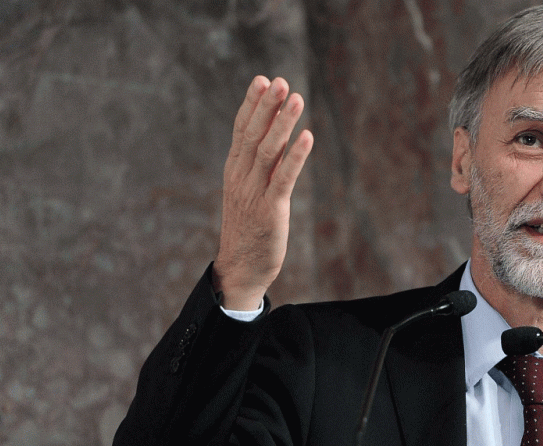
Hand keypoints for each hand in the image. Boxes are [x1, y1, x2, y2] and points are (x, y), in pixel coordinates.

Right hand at [213, 76, 312, 309]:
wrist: (242, 268)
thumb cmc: (249, 227)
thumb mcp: (250, 190)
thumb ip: (260, 164)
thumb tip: (275, 135)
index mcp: (234, 170)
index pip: (241, 129)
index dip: (252, 104)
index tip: (262, 79)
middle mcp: (241, 177)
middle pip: (253, 134)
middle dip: (267, 106)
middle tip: (279, 80)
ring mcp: (254, 193)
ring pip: (268, 151)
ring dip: (282, 123)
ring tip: (296, 98)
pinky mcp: (271, 210)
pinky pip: (284, 178)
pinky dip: (296, 156)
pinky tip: (307, 137)